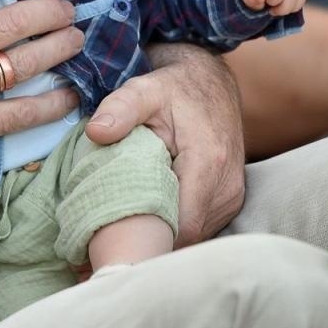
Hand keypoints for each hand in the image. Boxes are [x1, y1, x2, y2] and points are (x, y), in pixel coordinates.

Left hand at [86, 43, 243, 247]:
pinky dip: (174, 227)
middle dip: (150, 242)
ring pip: (194, 236)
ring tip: (126, 229)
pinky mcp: (228, 200)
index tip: (113, 240)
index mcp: (208, 162)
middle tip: (109, 243)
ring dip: (162, 236)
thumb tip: (96, 131)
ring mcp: (231, 197)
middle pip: (186, 237)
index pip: (181, 225)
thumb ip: (120, 109)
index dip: (148, 238)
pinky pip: (200, 227)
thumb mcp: (144, 91)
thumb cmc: (174, 89)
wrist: (209, 84)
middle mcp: (227, 186)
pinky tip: (148, 218)